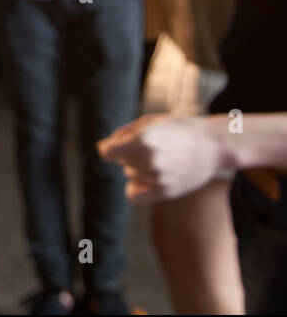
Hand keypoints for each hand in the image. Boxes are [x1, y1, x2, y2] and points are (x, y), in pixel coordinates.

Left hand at [97, 114, 229, 202]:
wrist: (214, 144)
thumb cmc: (178, 128)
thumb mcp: (149, 121)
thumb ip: (122, 134)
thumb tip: (101, 148)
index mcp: (143, 140)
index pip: (106, 153)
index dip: (109, 149)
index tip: (116, 146)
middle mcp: (150, 161)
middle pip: (121, 162)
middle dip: (130, 154)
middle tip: (155, 147)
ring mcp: (159, 178)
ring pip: (129, 176)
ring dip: (138, 168)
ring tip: (162, 158)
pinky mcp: (166, 192)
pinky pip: (134, 195)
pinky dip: (135, 187)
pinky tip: (148, 178)